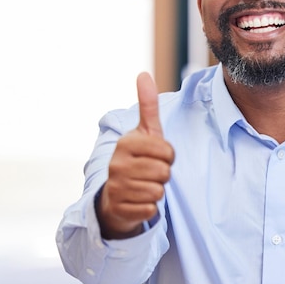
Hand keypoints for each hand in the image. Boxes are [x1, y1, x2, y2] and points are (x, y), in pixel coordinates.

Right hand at [96, 72, 174, 238]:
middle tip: (151, 173)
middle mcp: (117, 164)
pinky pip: (151, 210)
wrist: (116, 195)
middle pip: (164, 173)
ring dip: (157, 191)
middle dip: (163, 174)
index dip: (168, 156)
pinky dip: (150, 208)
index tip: (157, 156)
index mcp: (126, 143)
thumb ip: (147, 106)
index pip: (167, 151)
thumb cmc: (137, 159)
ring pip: (158, 192)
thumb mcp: (145, 133)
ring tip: (144, 185)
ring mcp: (116, 187)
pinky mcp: (120, 209)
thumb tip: (143, 74)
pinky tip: (139, 201)